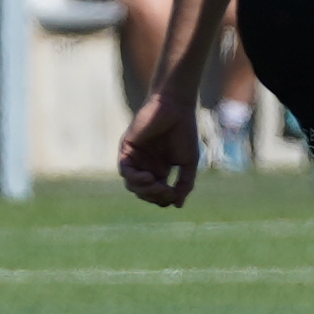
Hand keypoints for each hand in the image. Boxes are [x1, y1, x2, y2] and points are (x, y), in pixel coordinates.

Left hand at [118, 90, 201, 207]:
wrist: (175, 107)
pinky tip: (148, 177)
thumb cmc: (184, 131)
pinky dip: (135, 178)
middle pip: (144, 193)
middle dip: (155, 196)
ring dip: (145, 190)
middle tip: (167, 191)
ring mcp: (135, 158)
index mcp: (160, 170)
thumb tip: (178, 205)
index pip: (157, 194)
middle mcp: (146, 166)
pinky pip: (125, 171)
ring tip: (158, 185)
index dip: (164, 200)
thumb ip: (184, 184)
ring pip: (132, 185)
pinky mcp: (126, 149)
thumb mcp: (188, 163)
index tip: (175, 195)